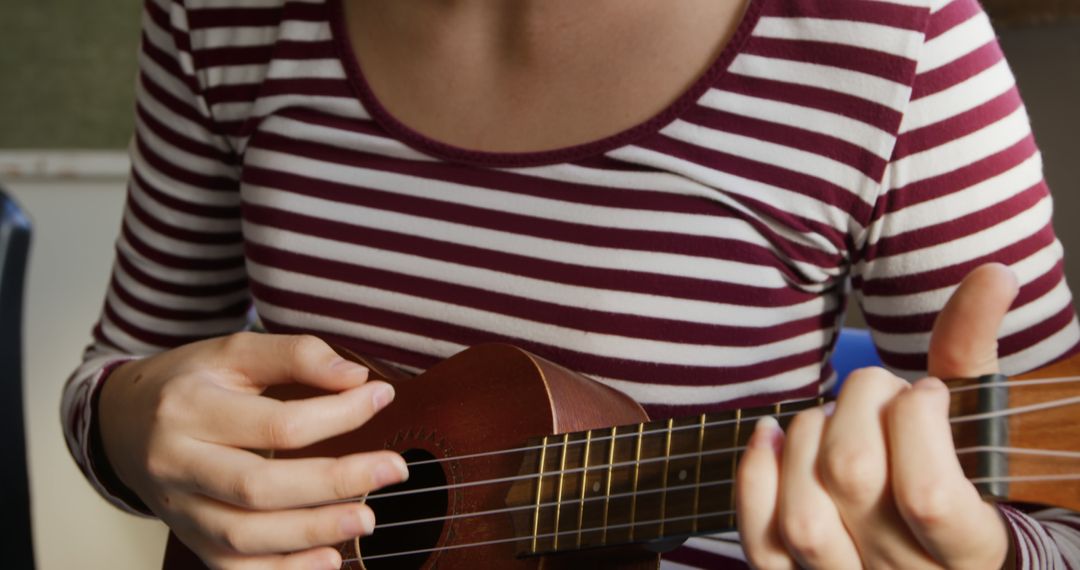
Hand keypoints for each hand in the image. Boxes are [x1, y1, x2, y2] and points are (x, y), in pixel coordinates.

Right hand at [98, 333, 407, 569]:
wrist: (122, 423)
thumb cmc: (190, 383)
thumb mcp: (233, 352)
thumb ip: (296, 356)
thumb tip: (357, 378)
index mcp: (189, 408)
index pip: (276, 422)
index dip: (338, 414)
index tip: (382, 397)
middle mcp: (177, 463)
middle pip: (258, 486)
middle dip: (333, 482)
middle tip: (393, 469)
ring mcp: (178, 509)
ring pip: (243, 537)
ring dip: (311, 533)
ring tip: (365, 520)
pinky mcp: (188, 538)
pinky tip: (329, 561)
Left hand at [736, 263, 1017, 568]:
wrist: (941, 560)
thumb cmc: (966, 485)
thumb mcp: (979, 427)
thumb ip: (973, 353)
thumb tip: (993, 272)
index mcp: (972, 550)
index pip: (929, 494)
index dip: (917, 421)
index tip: (926, 391)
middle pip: (853, 481)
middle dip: (858, 406)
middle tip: (877, 390)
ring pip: (804, 515)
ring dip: (807, 439)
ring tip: (830, 415)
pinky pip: (762, 542)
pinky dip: (755, 477)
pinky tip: (769, 434)